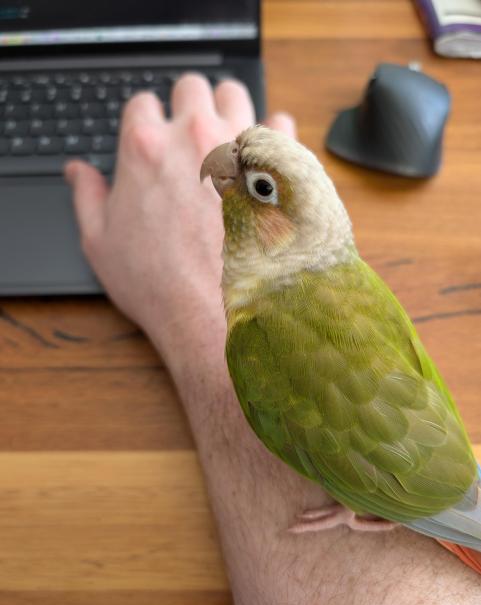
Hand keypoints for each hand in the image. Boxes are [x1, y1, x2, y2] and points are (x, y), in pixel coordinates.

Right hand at [65, 74, 295, 365]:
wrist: (214, 314)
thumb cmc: (159, 284)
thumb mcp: (100, 243)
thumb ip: (87, 196)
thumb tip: (78, 172)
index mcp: (145, 148)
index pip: (143, 104)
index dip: (147, 122)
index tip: (153, 140)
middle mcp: (194, 136)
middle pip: (191, 87)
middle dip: (188, 105)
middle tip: (191, 137)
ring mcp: (240, 148)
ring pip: (236, 95)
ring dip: (230, 111)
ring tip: (229, 143)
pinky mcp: (276, 167)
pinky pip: (280, 126)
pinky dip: (273, 138)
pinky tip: (263, 163)